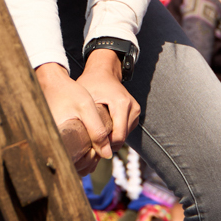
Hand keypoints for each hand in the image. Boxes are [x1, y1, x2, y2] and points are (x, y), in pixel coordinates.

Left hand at [36, 58, 139, 175]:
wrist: (103, 72)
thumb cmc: (91, 84)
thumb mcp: (85, 101)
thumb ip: (90, 124)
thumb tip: (90, 148)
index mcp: (122, 104)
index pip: (118, 137)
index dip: (104, 146)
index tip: (90, 145)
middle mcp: (133, 108)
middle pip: (121, 138)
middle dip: (107, 143)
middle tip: (90, 139)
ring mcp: (136, 111)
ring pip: (124, 136)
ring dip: (110, 138)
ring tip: (96, 130)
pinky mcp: (135, 113)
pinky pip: (125, 131)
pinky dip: (114, 133)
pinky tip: (103, 126)